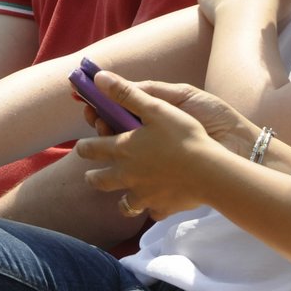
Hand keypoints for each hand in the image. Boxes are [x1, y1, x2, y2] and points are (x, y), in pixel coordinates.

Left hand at [74, 73, 256, 219]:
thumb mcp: (154, 107)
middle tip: (91, 176)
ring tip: (122, 198)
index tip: (80, 147)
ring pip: (123, 204)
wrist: (209, 172)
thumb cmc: (183, 135)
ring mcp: (143, 195)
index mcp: (122, 149)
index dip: (84, 147)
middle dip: (94, 177)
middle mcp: (126, 175)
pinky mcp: (161, 207)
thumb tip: (98, 77)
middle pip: (100, 180)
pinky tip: (157, 206)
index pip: (91, 149)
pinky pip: (153, 212)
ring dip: (121, 199)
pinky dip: (153, 209)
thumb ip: (125, 93)